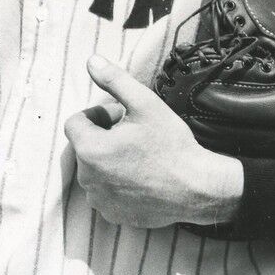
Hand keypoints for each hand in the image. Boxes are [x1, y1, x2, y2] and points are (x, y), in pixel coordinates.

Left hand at [63, 54, 244, 229]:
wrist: (198, 188)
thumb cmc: (172, 145)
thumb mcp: (145, 104)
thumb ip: (114, 81)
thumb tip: (91, 60)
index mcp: (89, 149)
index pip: (75, 123)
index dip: (97, 115)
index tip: (121, 116)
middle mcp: (87, 178)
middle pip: (85, 147)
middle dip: (103, 137)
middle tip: (134, 134)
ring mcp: (98, 199)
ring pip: (94, 170)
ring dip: (109, 161)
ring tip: (139, 156)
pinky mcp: (111, 214)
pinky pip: (104, 193)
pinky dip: (116, 184)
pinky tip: (141, 178)